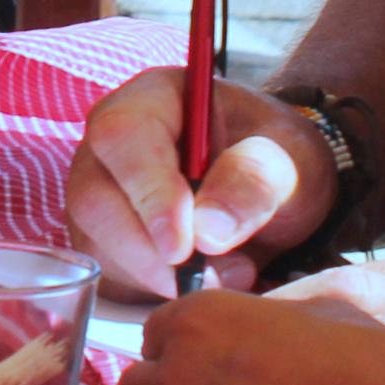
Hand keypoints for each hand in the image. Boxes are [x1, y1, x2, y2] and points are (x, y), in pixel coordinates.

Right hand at [66, 68, 338, 298]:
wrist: (276, 192)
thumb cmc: (279, 160)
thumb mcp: (289, 161)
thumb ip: (254, 181)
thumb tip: (205, 233)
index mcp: (154, 97)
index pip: (124, 136)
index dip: (148, 192)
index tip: (183, 247)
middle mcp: (113, 139)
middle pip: (95, 195)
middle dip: (148, 250)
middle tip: (211, 276)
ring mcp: (101, 187)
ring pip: (96, 239)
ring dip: (158, 274)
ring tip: (231, 271)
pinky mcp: (104, 233)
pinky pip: (109, 268)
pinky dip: (156, 287)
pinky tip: (207, 278)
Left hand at [117, 286, 384, 384]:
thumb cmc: (366, 362)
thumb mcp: (315, 311)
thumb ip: (262, 317)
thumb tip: (253, 329)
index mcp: (201, 318)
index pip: (157, 328)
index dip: (183, 340)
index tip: (207, 352)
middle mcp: (180, 371)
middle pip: (140, 380)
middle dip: (164, 383)